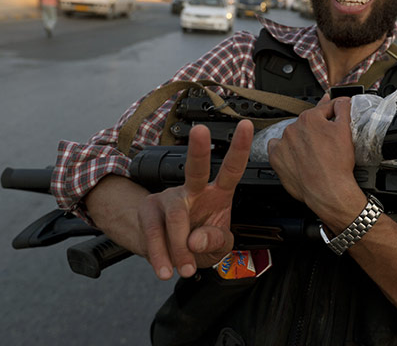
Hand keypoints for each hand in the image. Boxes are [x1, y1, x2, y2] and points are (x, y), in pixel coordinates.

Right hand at [137, 120, 252, 279]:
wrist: (170, 253)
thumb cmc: (201, 243)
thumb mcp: (219, 248)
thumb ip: (215, 243)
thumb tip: (195, 240)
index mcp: (218, 193)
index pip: (232, 169)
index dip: (240, 148)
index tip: (247, 126)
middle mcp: (193, 190)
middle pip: (195, 169)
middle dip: (199, 149)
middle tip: (200, 131)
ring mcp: (169, 198)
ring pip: (175, 216)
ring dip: (179, 247)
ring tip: (186, 268)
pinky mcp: (149, 210)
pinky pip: (154, 233)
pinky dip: (160, 255)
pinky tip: (166, 270)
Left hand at [268, 96, 364, 223]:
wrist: (328, 191)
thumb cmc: (337, 165)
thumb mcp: (346, 131)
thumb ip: (343, 110)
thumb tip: (342, 101)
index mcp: (310, 118)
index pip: (324, 108)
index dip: (333, 111)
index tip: (336, 113)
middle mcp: (293, 128)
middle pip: (308, 123)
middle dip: (317, 129)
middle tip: (327, 143)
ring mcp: (283, 143)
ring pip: (293, 135)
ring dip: (301, 140)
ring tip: (313, 154)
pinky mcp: (276, 158)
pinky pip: (277, 148)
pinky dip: (285, 150)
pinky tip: (296, 157)